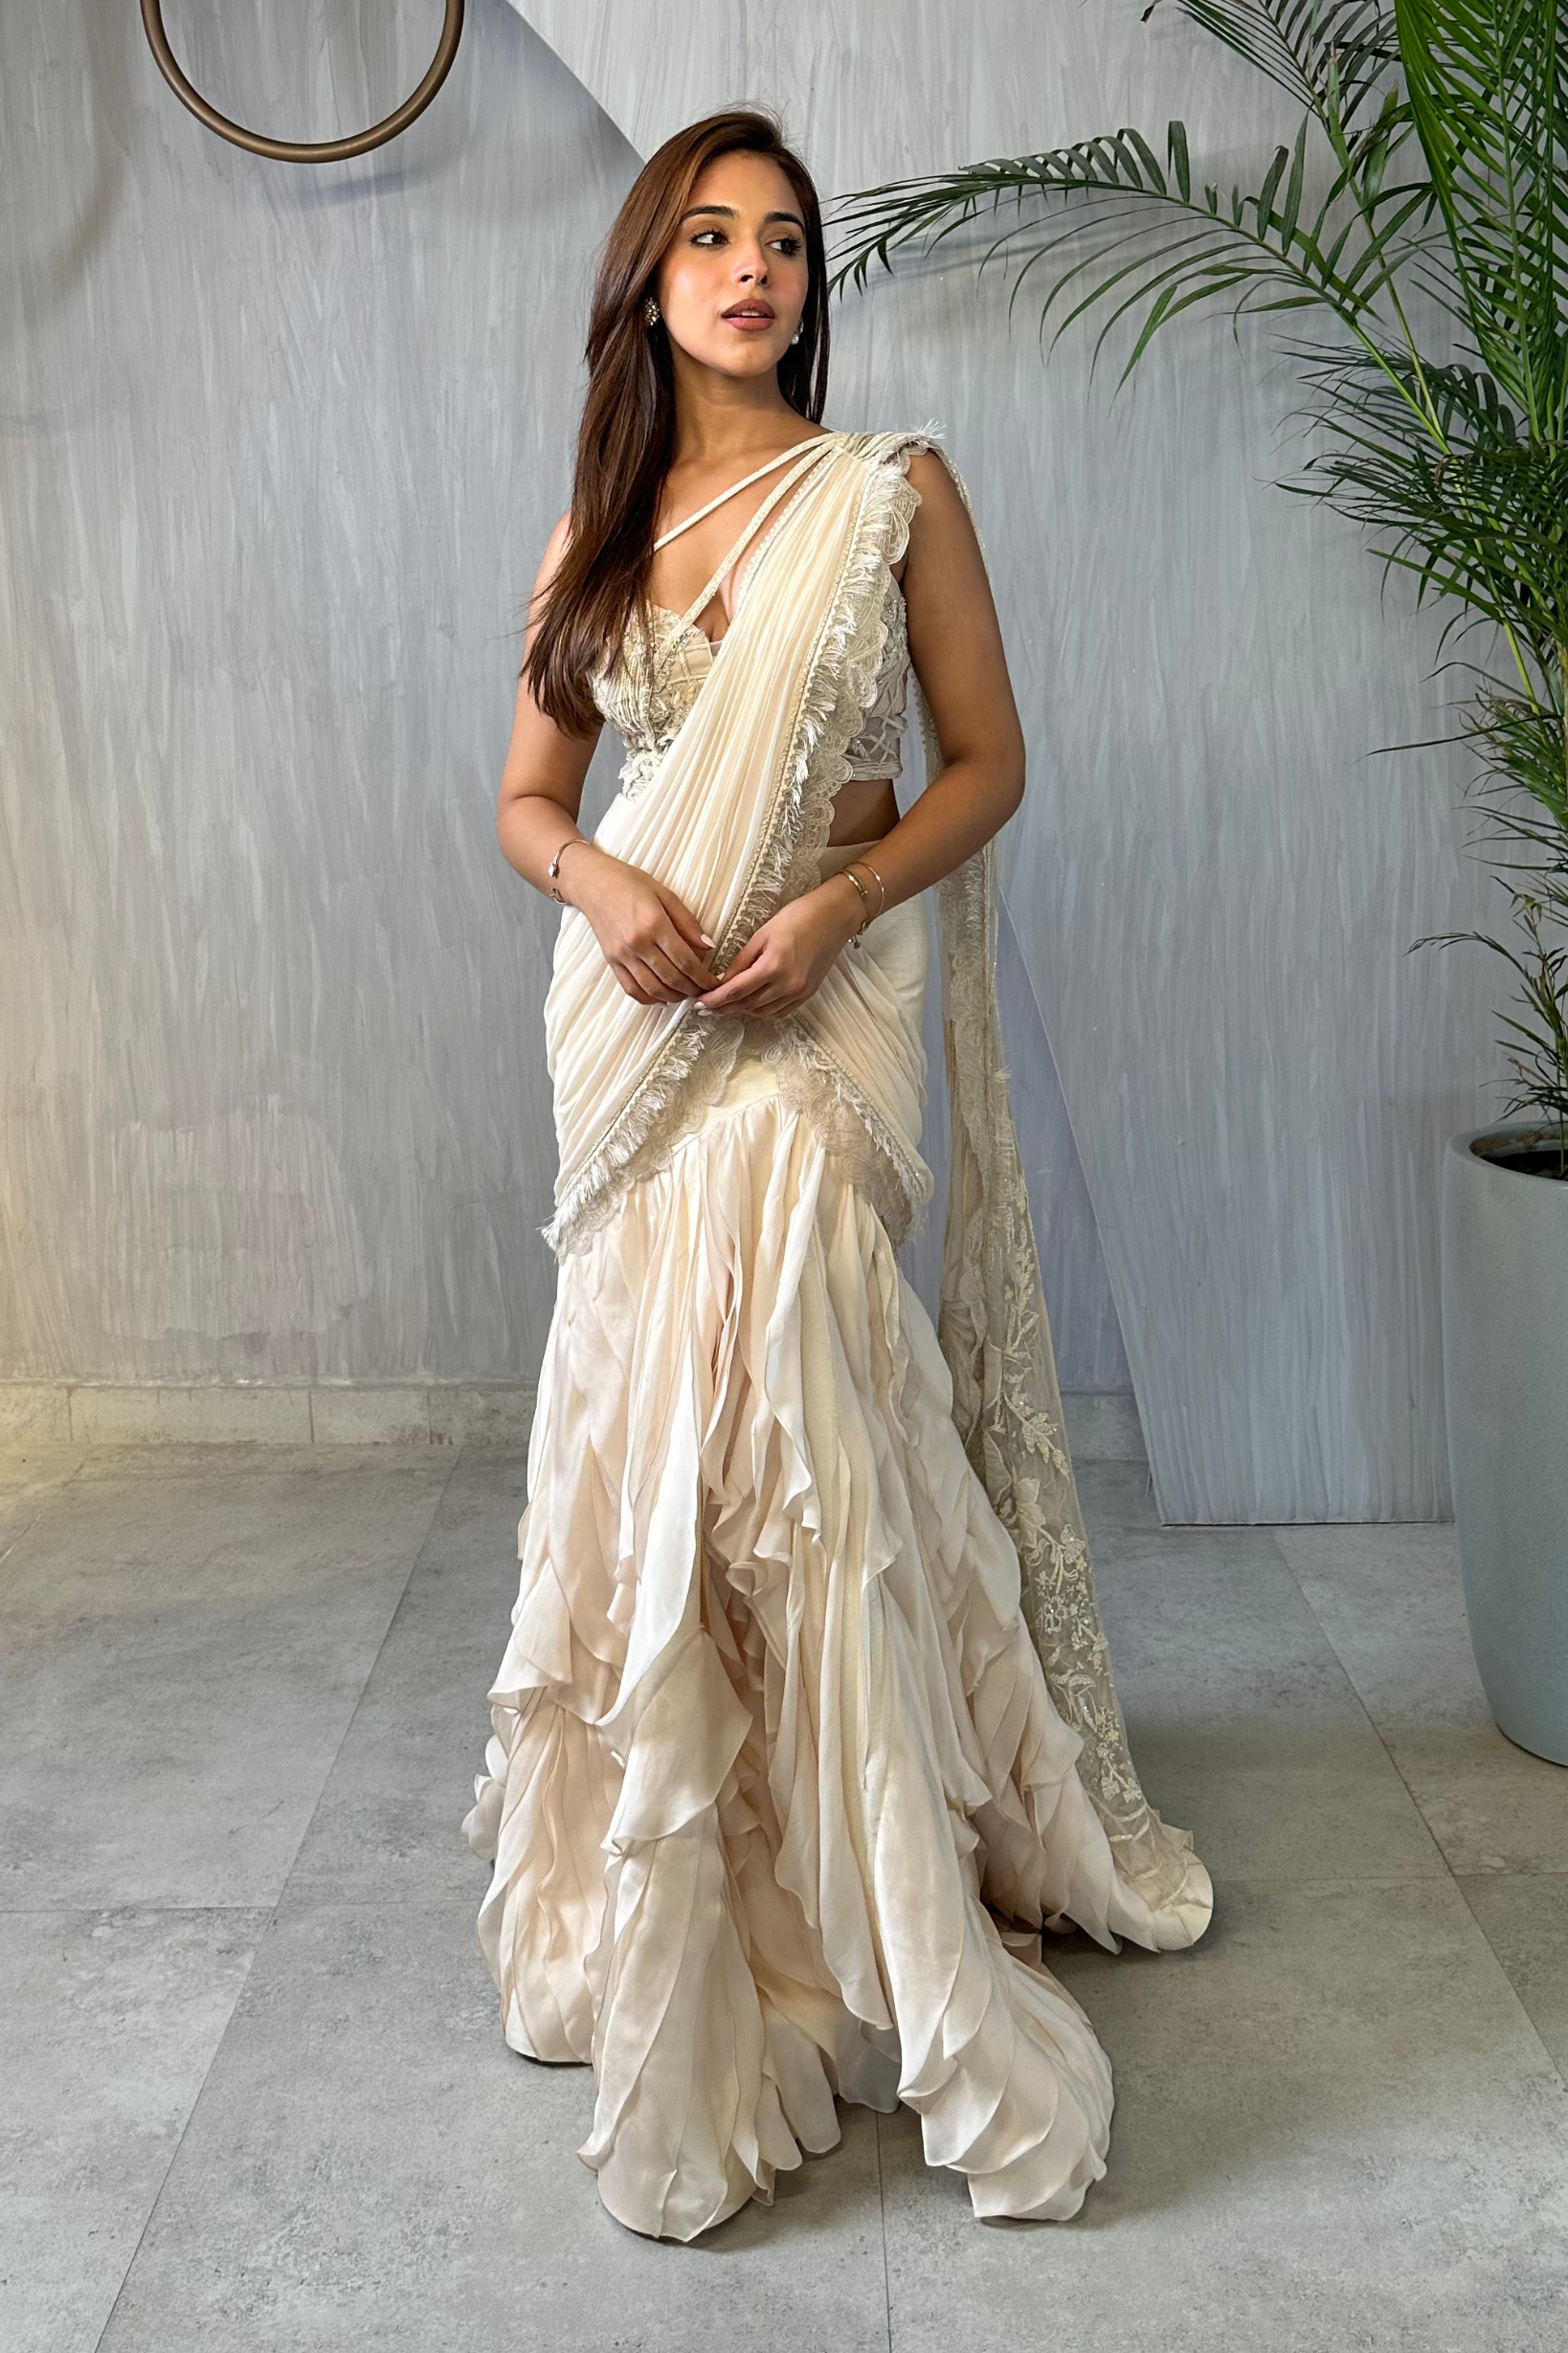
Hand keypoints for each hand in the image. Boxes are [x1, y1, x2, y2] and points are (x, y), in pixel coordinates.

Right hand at [567, 846, 717, 1005]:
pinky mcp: (611, 961)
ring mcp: (622, 955)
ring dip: (674, 997)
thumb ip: (688, 922)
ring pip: (653, 989)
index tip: (715, 983)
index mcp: (654, 924)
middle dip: (692, 990)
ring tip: (687, 995)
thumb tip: (710, 946)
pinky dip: (649, 999)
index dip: (703, 977)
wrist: (593, 884)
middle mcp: (637, 944)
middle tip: (705, 991)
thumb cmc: (631, 884)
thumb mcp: (666, 895)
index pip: (685, 960)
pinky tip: (663, 998)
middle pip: (671, 978)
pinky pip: (632, 989)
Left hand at [694, 876, 863, 1018]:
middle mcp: (787, 984)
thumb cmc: (799, 916)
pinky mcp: (808, 994)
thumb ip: (742, 961)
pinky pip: (779, 1012)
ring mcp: (799, 992)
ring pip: (762, 1012)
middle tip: (706, 1007)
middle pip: (747, 1005)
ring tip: (726, 1005)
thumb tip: (723, 980)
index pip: (736, 991)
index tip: (699, 1004)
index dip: (715, 1000)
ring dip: (742, 1010)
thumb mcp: (763, 934)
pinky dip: (762, 1011)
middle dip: (725, 1007)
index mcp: (773, 966)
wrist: (835, 917)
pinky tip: (751, 1004)